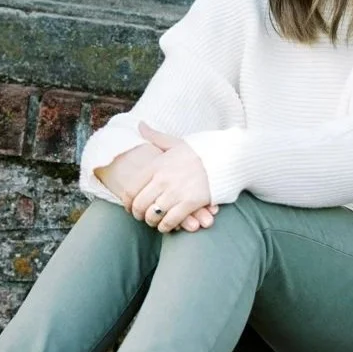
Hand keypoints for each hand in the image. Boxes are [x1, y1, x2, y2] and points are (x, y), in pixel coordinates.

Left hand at [94, 140, 217, 231]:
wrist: (224, 158)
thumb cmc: (199, 151)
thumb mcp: (175, 142)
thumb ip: (155, 136)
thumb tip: (139, 124)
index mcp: (156, 165)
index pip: (131, 189)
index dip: (127, 202)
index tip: (130, 207)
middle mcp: (163, 179)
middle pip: (140, 204)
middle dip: (138, 214)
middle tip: (141, 217)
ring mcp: (176, 191)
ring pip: (153, 215)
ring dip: (152, 221)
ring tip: (154, 222)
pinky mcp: (190, 202)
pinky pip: (170, 221)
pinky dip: (166, 227)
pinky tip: (167, 226)